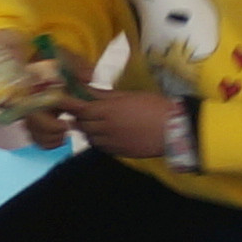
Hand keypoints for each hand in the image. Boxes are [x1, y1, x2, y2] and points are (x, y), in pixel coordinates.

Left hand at [69, 88, 184, 161]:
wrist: (176, 129)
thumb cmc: (155, 107)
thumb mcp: (129, 95)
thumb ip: (105, 95)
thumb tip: (86, 89)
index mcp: (108, 111)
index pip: (79, 109)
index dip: (70, 105)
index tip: (66, 102)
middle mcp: (106, 127)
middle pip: (82, 124)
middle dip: (80, 117)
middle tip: (84, 111)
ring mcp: (112, 142)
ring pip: (90, 137)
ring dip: (88, 130)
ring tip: (97, 123)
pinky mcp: (120, 153)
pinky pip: (101, 147)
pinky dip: (98, 141)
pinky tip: (106, 134)